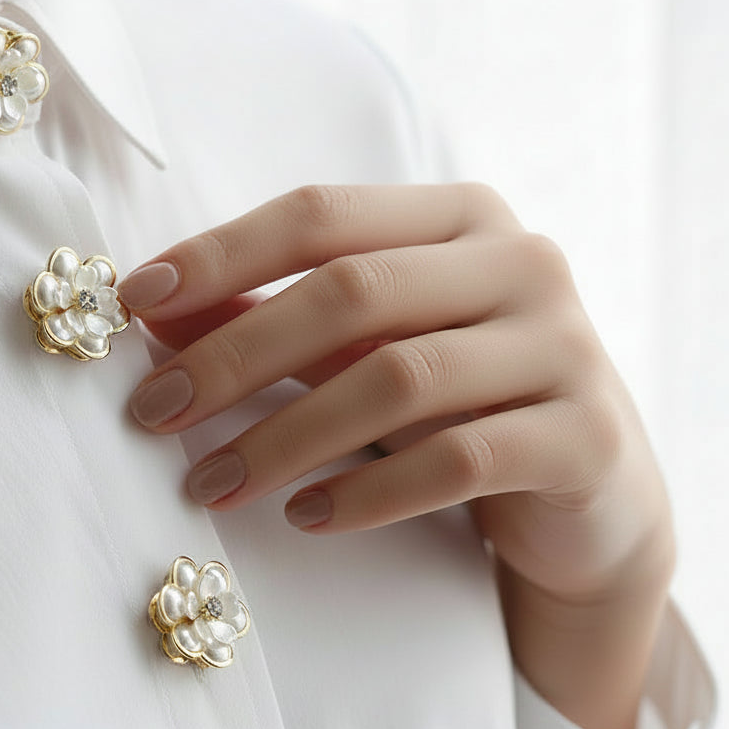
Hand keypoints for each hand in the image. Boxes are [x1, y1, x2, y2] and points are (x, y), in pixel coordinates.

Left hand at [120, 184, 674, 728]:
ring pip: (398, 377)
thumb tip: (155, 315)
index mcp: (460, 217)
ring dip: (285, 436)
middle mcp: (521, 263)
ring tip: (211, 484)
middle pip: (350, 290)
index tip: (135, 302)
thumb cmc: (461, 403)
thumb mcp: (366, 351)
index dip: (221, 252)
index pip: (320, 212)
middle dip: (234, 354)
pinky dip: (368, 491)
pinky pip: (458, 459)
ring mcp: (564, 346)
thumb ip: (274, 321)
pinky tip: (306, 517)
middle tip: (152, 411)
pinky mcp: (584, 438)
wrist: (593, 495)